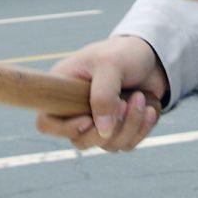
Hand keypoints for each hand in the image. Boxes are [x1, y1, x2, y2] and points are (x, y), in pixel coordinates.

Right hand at [35, 36, 168, 151]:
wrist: (151, 56)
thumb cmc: (123, 53)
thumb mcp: (110, 64)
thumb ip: (103, 96)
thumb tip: (103, 131)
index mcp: (62, 91)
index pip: (47, 123)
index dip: (65, 129)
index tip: (88, 119)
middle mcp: (76, 110)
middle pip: (80, 141)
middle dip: (107, 129)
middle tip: (124, 103)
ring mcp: (97, 122)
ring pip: (107, 145)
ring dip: (129, 126)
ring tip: (140, 98)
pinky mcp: (118, 128)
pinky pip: (126, 144)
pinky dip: (141, 129)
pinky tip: (150, 110)